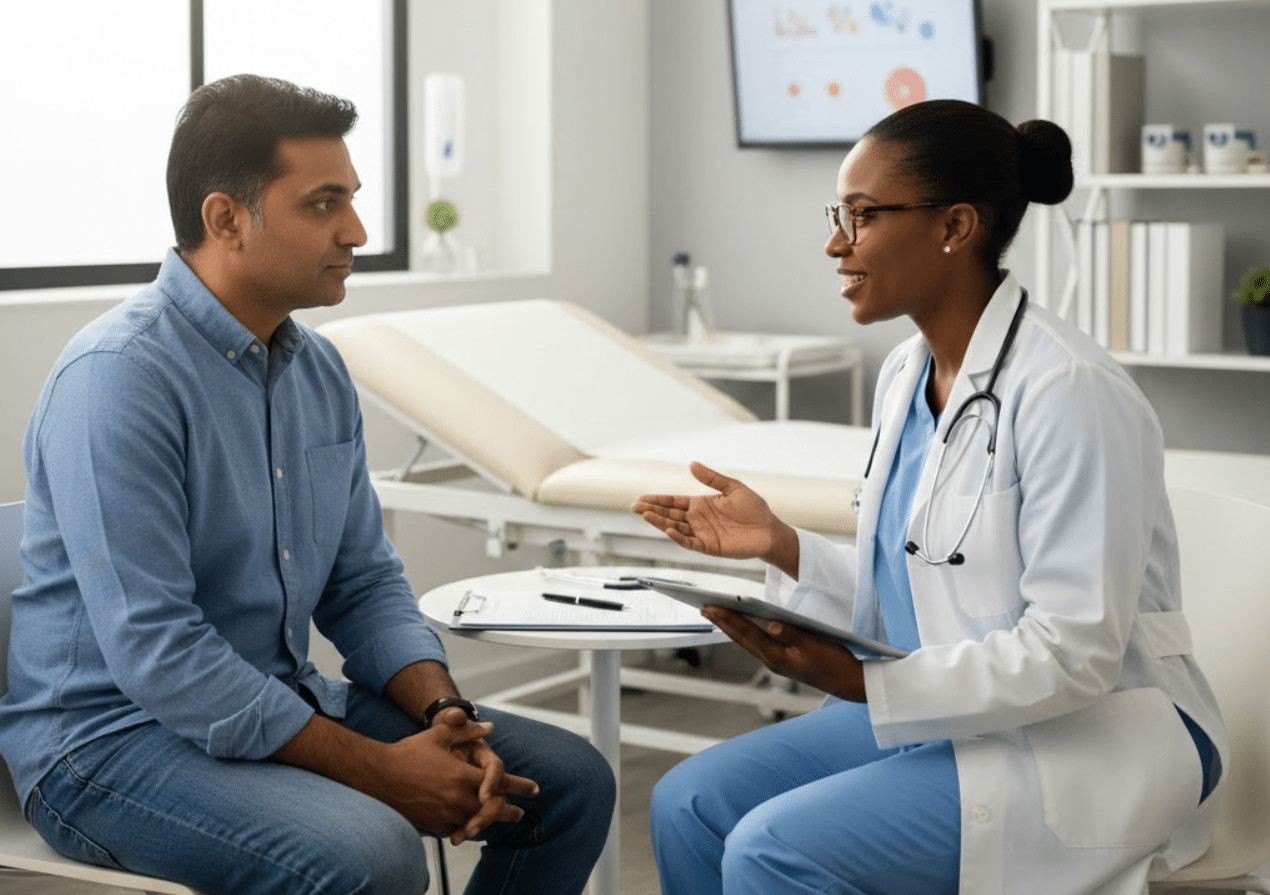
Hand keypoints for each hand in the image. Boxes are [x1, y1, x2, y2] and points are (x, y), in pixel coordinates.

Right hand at [380, 718, 538, 842]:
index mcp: (462, 775)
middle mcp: (456, 798)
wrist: (378, 775)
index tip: (534, 789)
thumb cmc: (409, 752)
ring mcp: (444, 814)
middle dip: (510, 811)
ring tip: (497, 819)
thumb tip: (490, 727)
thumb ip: (467, 730)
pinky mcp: (433, 824)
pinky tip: (471, 824)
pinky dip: (467, 826)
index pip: (501, 783)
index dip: (521, 786)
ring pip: (476, 822)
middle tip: (520, 812)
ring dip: (489, 820)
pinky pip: (457, 828)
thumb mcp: (439, 735)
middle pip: (494, 809)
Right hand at [631, 462, 798, 573]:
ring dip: (660, 522)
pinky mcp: (709, 546)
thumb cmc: (754, 509)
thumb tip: (692, 464)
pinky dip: (678, 537)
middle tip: (634, 506)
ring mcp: (701, 533)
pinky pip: (689, 542)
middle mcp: (697, 519)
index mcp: (700, 504)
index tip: (641, 498)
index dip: (657, 500)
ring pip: (675, 528)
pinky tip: (668, 529)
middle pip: (669, 514)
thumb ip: (712, 478)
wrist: (769, 529)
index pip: (673, 502)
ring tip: (645, 515)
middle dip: (651, 510)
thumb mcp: (733, 487)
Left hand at [703, 605, 866, 701]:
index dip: (726, 618)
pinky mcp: (783, 659)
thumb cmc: (833, 662)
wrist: (848, 681)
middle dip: (721, 621)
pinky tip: (742, 623)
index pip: (745, 633)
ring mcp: (776, 661)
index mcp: (776, 657)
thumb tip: (771, 624)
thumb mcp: (814, 644)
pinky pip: (758, 643)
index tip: (709, 606)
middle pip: (740, 637)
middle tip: (702, 606)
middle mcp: (771, 660)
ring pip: (747, 640)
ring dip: (731, 626)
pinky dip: (746, 630)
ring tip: (716, 613)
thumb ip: (791, 633)